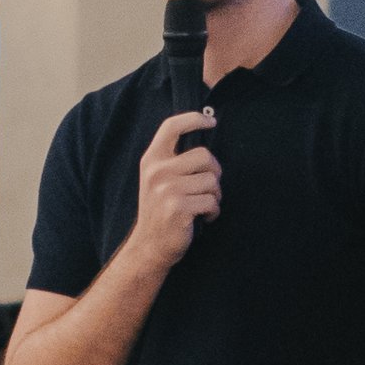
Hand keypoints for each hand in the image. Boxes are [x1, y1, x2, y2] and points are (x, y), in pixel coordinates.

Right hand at [129, 108, 220, 270]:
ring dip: (215, 195)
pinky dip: (213, 212)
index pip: (172, 127)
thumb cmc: (160, 210)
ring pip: (212, 180)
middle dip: (214, 172)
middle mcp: (157, 172)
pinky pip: (212, 202)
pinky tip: (203, 218)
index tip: (211, 121)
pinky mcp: (178, 208)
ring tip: (202, 205)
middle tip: (208, 187)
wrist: (149, 246)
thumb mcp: (157, 179)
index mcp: (151, 160)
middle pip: (204, 155)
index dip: (194, 118)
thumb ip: (173, 159)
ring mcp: (167, 190)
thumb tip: (204, 132)